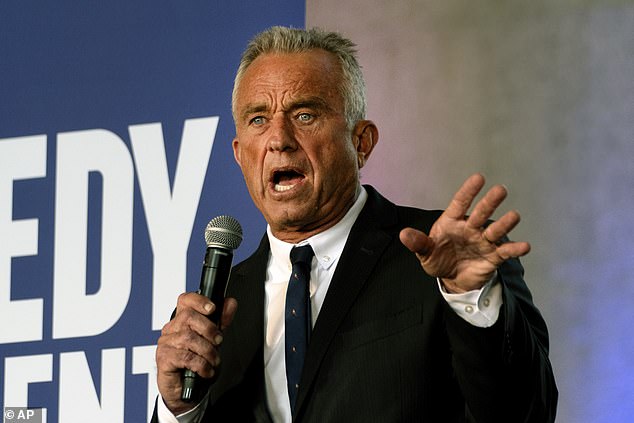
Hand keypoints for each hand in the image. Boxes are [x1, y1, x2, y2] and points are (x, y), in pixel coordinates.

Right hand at [155, 292, 237, 413]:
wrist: (186, 391)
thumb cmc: (197, 363)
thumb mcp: (213, 340)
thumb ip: (222, 321)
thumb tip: (230, 303)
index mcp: (182, 320)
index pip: (185, 300)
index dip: (199, 300)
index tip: (212, 309)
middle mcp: (171, 329)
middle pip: (188, 317)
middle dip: (209, 329)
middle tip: (219, 341)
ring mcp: (165, 343)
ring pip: (188, 338)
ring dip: (207, 350)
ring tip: (213, 360)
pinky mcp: (163, 359)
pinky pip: (186, 357)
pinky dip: (201, 364)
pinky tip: (206, 370)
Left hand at [399, 173, 529, 292]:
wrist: (452, 279)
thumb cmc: (438, 259)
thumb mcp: (425, 253)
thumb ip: (418, 243)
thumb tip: (403, 235)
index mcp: (452, 222)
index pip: (460, 203)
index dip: (469, 191)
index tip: (479, 177)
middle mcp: (470, 228)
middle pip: (481, 212)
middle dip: (490, 202)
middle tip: (500, 190)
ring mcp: (483, 241)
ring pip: (495, 229)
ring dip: (504, 223)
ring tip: (514, 216)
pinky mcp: (493, 256)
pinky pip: (505, 251)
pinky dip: (515, 249)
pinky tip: (525, 246)